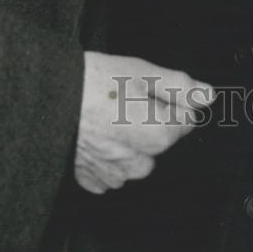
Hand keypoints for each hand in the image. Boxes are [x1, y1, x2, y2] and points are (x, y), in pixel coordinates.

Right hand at [75, 52, 213, 194]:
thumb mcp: (142, 71)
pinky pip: (108, 171)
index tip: (144, 89)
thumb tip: (207, 95)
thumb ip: (179, 85)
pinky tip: (93, 135)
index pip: (184, 119)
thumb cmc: (92, 82)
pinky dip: (105, 156)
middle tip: (121, 98)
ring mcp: (113, 175)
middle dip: (148, 121)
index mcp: (159, 135)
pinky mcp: (89, 180)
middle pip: (159, 140)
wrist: (44, 100)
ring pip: (135, 158)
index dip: (168, 100)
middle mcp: (140, 163)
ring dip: (127, 141)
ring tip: (104, 116)